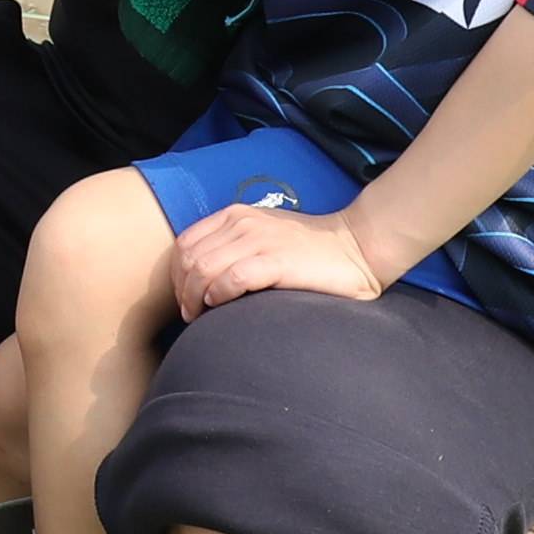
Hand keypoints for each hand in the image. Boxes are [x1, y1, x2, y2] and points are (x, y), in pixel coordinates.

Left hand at [171, 200, 387, 314]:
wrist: (355, 248)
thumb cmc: (308, 251)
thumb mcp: (263, 237)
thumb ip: (233, 247)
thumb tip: (201, 280)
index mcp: (235, 216)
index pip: (185, 244)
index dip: (178, 276)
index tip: (187, 300)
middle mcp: (242, 223)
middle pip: (190, 259)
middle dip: (183, 292)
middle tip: (192, 315)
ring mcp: (259, 240)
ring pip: (203, 269)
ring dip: (195, 298)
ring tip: (202, 318)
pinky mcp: (276, 261)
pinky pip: (231, 278)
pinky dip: (218, 294)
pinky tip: (221, 307)